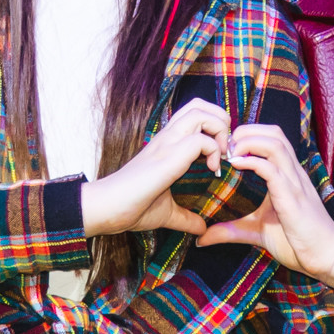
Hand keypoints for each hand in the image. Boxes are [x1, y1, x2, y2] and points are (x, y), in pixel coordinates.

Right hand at [80, 99, 227, 237]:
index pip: (194, 113)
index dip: (214, 126)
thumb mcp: (167, 212)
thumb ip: (186, 217)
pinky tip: (212, 170)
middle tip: (225, 148)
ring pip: (200, 112)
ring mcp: (166, 144)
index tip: (221, 156)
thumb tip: (202, 229)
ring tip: (221, 155)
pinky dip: (213, 151)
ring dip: (218, 130)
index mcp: (167, 144)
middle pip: (199, 104)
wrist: (107, 208)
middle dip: (221, 120)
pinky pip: (199, 140)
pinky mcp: (168, 158)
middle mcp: (167, 137)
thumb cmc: (132, 207)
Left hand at [203, 121, 333, 285]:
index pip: (271, 138)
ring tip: (230, 153)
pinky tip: (237, 165)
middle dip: (246, 131)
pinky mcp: (292, 198)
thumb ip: (231, 231)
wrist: (326, 257)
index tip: (225, 148)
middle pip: (274, 132)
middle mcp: (292, 173)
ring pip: (275, 143)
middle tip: (225, 147)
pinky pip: (273, 169)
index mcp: (286, 176)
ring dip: (249, 141)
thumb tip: (202, 238)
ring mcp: (294, 183)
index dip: (248, 134)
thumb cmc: (296, 242)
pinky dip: (253, 162)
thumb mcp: (256, 232)